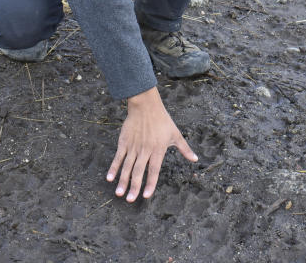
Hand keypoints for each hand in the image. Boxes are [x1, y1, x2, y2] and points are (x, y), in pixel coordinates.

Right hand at [106, 87, 197, 201]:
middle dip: (134, 186)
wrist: (146, 106)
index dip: (150, 183)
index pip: (154, 170)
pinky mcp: (124, 142)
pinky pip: (118, 157)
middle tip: (130, 200)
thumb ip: (185, 149)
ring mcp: (133, 146)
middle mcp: (145, 150)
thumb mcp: (176, 134)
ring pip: (127, 166)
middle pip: (139, 171)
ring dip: (122, 180)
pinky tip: (109, 178)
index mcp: (158, 149)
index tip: (146, 196)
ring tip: (119, 193)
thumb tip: (195, 159)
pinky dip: (113, 167)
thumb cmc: (163, 120)